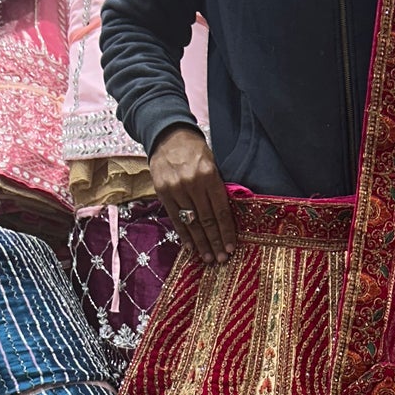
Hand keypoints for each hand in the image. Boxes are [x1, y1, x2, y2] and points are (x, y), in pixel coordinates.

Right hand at [149, 126, 235, 266]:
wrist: (168, 136)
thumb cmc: (195, 151)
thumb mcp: (212, 164)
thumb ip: (217, 189)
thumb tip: (225, 218)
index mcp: (208, 176)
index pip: (220, 210)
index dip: (226, 231)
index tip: (231, 248)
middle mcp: (192, 184)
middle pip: (206, 220)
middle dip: (215, 242)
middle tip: (221, 259)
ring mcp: (176, 189)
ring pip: (191, 223)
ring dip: (201, 243)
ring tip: (208, 258)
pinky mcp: (163, 193)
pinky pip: (175, 219)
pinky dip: (184, 234)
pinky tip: (191, 247)